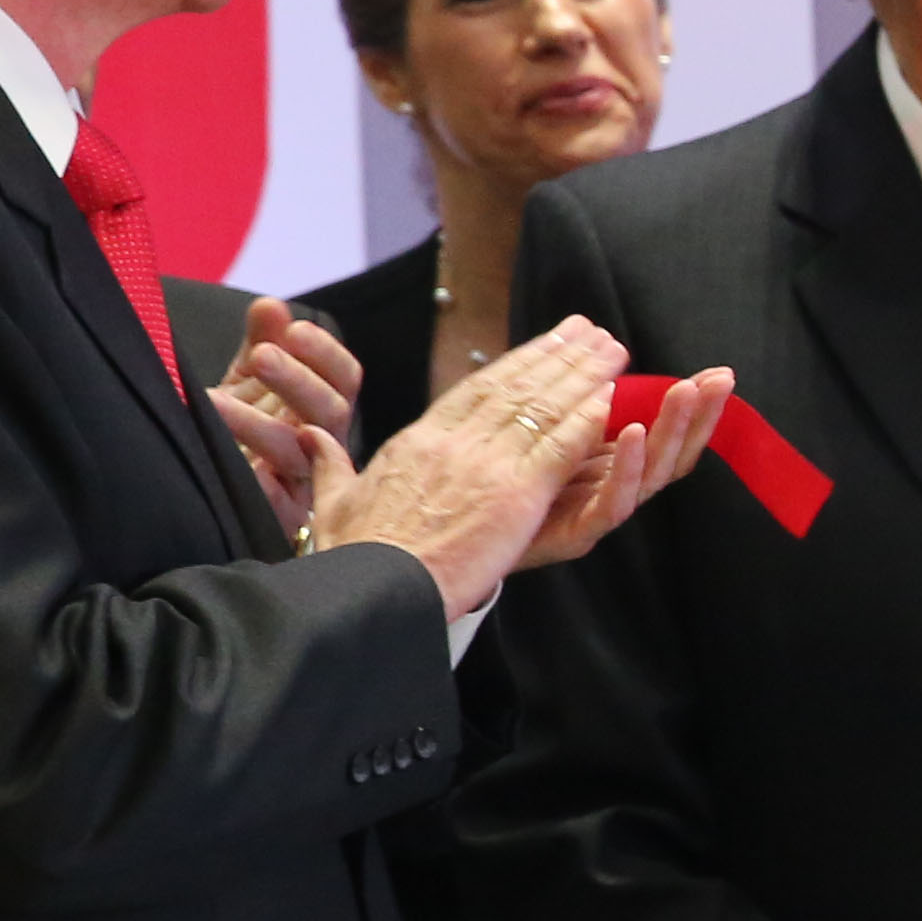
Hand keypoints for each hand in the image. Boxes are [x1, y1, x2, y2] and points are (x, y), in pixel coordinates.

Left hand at [203, 297, 364, 542]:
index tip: (294, 330)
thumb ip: (263, 342)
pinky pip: (280, 506)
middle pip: (331, 411)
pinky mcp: (281, 518)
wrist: (219, 496)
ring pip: (297, 453)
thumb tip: (271, 305)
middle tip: (261, 355)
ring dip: (258, 425)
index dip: (324, 353)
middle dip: (297, 380)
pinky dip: (262, 487)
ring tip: (212, 402)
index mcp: (321, 408)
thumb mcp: (250, 382)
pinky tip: (242, 468)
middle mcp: (321, 443)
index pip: (344, 378)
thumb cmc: (243, 432)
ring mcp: (303, 481)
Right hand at [309, 318, 623, 613]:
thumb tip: (310, 436)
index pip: (472, 391)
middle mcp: (454, 445)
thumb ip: (329, 465)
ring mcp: (486, 467)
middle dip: (556, 356)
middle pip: (514, 388)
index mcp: (416, 444)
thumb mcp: (333, 502)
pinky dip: (587, 420)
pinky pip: (559, 448)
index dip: (512, 363)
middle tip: (588, 330)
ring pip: (543, 408)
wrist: (370, 590)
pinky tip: (611, 398)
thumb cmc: (352, 557)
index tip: (539, 344)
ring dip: (583, 376)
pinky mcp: (514, 496)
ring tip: (611, 349)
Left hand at [512, 363, 733, 570]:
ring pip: (652, 475)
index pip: (666, 433)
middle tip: (719, 380)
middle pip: (671, 452)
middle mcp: (615, 488)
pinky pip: (614, 503)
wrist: (458, 548)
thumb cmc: (502, 490)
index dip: (693, 406)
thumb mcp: (546, 434)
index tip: (717, 373)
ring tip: (685, 392)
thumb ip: (578, 402)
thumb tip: (599, 343)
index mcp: (611, 464)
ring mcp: (600, 511)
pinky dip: (629, 468)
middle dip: (697, 415)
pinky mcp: (579, 533)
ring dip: (672, 430)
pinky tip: (636, 432)